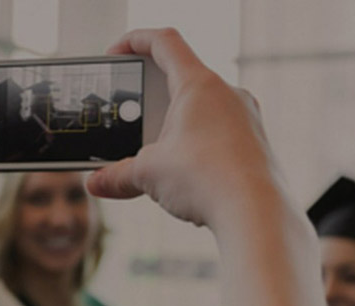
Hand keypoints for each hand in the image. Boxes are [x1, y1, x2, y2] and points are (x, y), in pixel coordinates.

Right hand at [86, 28, 281, 228]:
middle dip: (153, 100)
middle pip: (183, 81)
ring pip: (203, 111)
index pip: (164, 43)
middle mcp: (228, 94)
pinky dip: (198, 148)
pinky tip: (186, 176)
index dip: (134, 41)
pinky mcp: (256, 146)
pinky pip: (221, 136)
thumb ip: (118, 174)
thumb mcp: (150, 174)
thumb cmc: (207, 180)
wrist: (256, 214)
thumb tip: (98, 182)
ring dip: (176, 128)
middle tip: (133, 120)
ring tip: (157, 156)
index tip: (116, 55)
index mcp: (199, 84)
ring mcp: (247, 119)